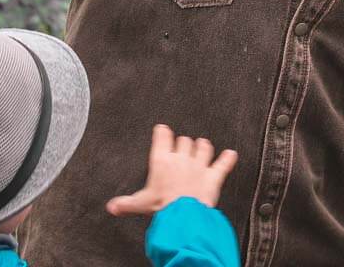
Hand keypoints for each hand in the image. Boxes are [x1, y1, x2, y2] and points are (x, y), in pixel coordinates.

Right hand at [106, 125, 237, 216]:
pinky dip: (228, 159)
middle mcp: (181, 158)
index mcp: (162, 161)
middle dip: (184, 144)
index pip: (163, 137)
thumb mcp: (140, 204)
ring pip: (203, 147)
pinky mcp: (213, 175)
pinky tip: (231, 155)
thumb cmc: (162, 206)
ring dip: (203, 147)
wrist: (183, 214)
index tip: (163, 130)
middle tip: (183, 149)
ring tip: (203, 148)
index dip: (163, 132)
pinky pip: (223, 163)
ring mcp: (199, 165)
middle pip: (184, 140)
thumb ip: (126, 203)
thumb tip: (112, 207)